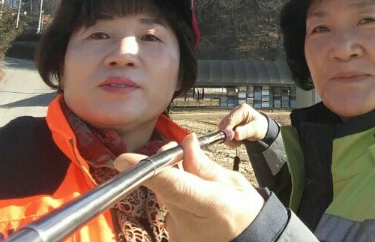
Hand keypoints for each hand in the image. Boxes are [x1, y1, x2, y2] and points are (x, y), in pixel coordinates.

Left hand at [114, 133, 263, 241]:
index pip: (174, 186)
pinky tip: (193, 200)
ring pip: (165, 197)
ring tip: (196, 182)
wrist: (251, 240)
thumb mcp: (231, 182)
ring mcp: (179, 235)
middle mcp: (190, 224)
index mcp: (212, 205)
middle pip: (165, 187)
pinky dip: (175, 198)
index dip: (149, 171)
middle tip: (180, 151)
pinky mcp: (173, 238)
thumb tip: (186, 142)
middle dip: (166, 165)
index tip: (124, 159)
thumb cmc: (243, 210)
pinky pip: (168, 208)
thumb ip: (203, 165)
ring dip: (172, 182)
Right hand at [218, 104, 268, 145]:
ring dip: (229, 138)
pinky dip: (230, 139)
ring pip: (223, 129)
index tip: (227, 139)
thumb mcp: (255, 130)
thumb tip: (235, 134)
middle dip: (228, 135)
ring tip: (239, 142)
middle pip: (224, 124)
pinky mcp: (230, 124)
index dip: (227, 129)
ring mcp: (232, 118)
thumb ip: (245, 132)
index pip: (230, 119)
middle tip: (235, 144)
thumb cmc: (260, 127)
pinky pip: (225, 133)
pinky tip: (237, 141)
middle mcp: (235, 112)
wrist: (262, 129)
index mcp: (242, 109)